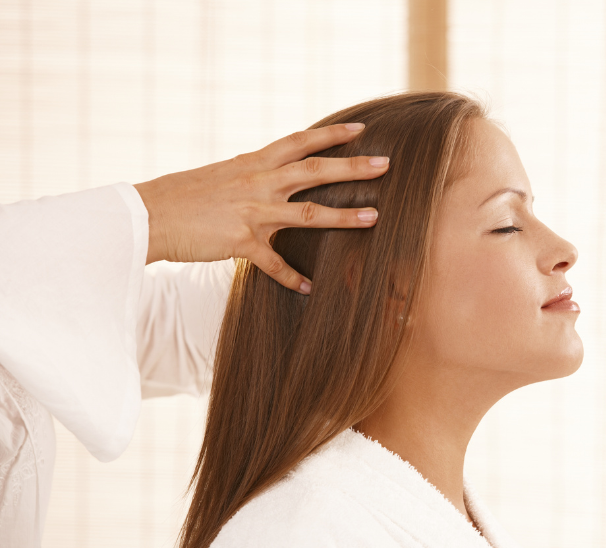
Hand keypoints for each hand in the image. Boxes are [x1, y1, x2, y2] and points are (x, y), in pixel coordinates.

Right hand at [135, 123, 388, 293]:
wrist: (147, 214)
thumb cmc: (183, 195)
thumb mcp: (223, 174)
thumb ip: (253, 175)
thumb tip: (274, 174)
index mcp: (253, 163)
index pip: (299, 142)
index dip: (331, 135)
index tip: (361, 130)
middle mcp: (257, 182)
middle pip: (314, 171)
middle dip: (352, 168)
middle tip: (385, 164)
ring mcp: (251, 212)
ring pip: (307, 214)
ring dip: (343, 218)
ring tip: (374, 218)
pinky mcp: (240, 242)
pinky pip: (274, 263)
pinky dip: (292, 277)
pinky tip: (309, 288)